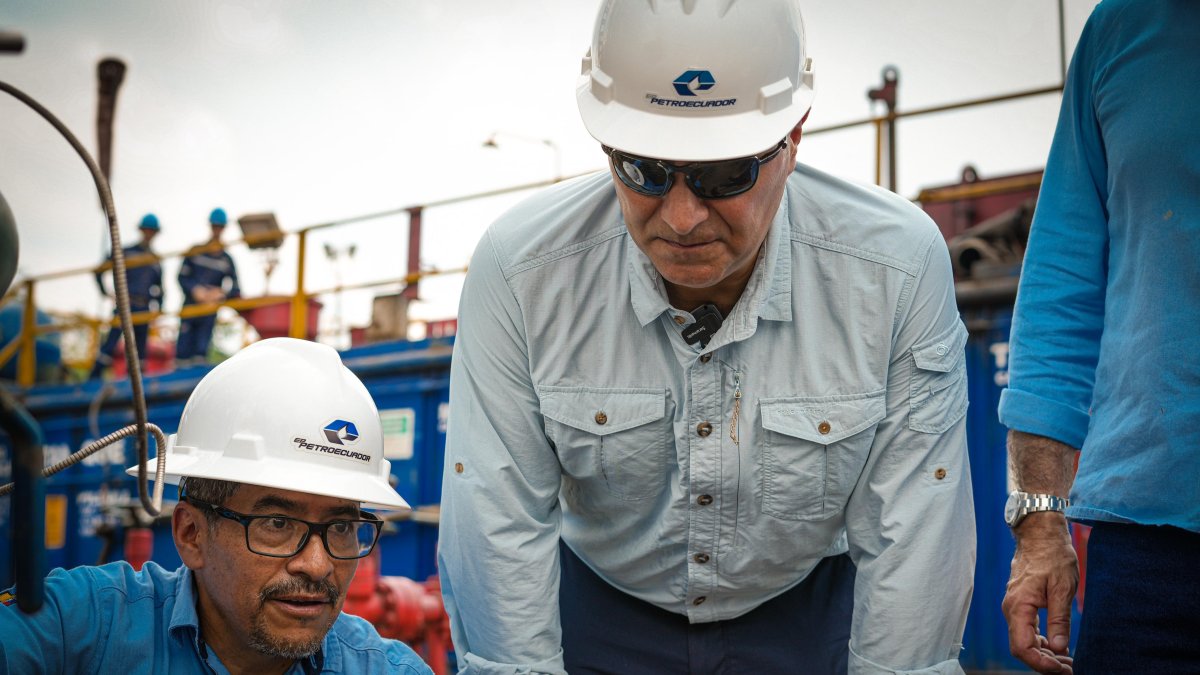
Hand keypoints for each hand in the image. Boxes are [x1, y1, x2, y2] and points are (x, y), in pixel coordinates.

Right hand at [1002, 512, 1078, 672]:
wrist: (1041, 534)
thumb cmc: (1053, 556)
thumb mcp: (1063, 588)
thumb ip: (1059, 619)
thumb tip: (1060, 647)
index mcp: (1019, 606)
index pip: (1022, 647)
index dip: (1041, 663)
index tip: (1062, 669)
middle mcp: (1011, 608)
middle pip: (1021, 648)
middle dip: (1044, 663)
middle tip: (1070, 668)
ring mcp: (1014, 606)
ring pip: (1023, 640)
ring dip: (1044, 654)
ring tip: (1068, 660)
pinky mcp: (1020, 604)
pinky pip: (1026, 630)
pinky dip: (1041, 642)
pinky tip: (1058, 646)